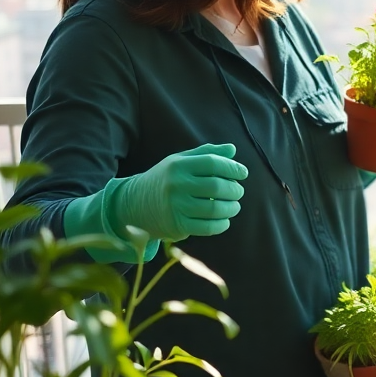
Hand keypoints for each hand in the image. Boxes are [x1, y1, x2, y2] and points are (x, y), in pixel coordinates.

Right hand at [107, 143, 248, 241]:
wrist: (133, 205)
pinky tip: (224, 220)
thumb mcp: (180, 161)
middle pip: (217, 186)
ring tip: (234, 206)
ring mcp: (176, 206)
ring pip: (216, 209)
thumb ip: (206, 154)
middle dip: (235, 190)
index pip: (213, 163)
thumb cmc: (165, 180)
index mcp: (178, 165)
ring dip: (232, 208)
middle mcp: (176, 184)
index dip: (233, 168)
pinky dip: (222, 224)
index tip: (243, 173)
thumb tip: (232, 150)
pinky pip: (208, 227)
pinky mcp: (177, 225)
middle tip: (238, 192)